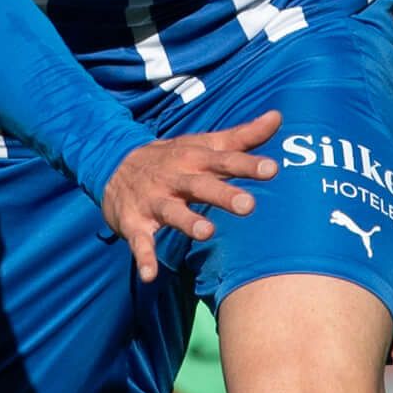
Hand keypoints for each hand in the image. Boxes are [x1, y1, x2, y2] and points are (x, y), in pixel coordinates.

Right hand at [99, 112, 281, 282]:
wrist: (114, 165)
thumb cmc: (174, 158)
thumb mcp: (205, 144)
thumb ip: (242, 136)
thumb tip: (277, 117)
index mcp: (195, 159)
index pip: (225, 160)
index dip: (247, 165)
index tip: (272, 169)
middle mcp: (175, 178)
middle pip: (201, 186)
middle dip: (222, 195)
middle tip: (248, 205)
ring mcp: (154, 201)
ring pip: (172, 211)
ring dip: (187, 221)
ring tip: (206, 233)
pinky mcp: (134, 223)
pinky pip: (139, 242)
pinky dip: (143, 258)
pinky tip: (150, 275)